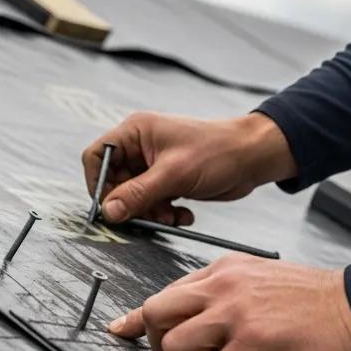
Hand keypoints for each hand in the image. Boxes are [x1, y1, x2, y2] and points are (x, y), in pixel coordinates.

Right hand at [81, 111, 295, 225]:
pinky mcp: (168, 181)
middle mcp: (141, 147)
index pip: (97, 156)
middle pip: (114, 182)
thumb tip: (108, 212)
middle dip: (130, 204)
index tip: (109, 206)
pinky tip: (183, 214)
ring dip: (150, 212)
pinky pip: (153, 203)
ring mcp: (154, 165)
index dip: (98, 183)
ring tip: (170, 216)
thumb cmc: (217, 151)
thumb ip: (137, 194)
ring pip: (134, 197)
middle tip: (145, 217)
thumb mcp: (173, 174)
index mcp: (135, 132)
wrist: (253, 158)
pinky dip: (165, 213)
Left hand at [107, 254, 350, 350]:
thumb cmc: (315, 304)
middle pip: (157, 316)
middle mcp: (222, 286)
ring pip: (176, 349)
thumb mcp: (259, 284)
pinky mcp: (254, 342)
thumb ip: (224, 298)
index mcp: (222, 272)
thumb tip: (194, 324)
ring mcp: (236, 313)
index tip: (119, 332)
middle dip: (163, 348)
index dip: (137, 319)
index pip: (165, 293)